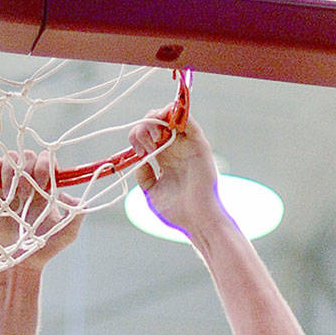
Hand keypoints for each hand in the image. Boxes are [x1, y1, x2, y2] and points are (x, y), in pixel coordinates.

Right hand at [0, 150, 81, 268]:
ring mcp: (9, 184)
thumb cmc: (43, 249)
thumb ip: (77, 215)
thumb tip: (73, 195)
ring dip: (13, 171)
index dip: (46, 165)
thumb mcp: (67, 233)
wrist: (17, 263)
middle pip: (29, 155)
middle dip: (30, 169)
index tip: (45, 183)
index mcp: (46, 188)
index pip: (47, 161)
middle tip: (28, 194)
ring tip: (14, 196)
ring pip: (12, 157)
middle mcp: (28, 182)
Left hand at [128, 112, 223, 241]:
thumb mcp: (152, 193)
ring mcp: (187, 144)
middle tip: (145, 144)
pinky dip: (175, 114)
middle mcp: (175, 148)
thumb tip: (139, 163)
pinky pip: (188, 119)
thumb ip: (145, 177)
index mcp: (164, 159)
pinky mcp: (198, 143)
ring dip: (156, 118)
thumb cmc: (177, 212)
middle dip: (144, 126)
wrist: (196, 219)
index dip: (137, 136)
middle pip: (155, 121)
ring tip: (154, 137)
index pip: (147, 135)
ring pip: (170, 115)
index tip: (137, 151)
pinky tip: (165, 126)